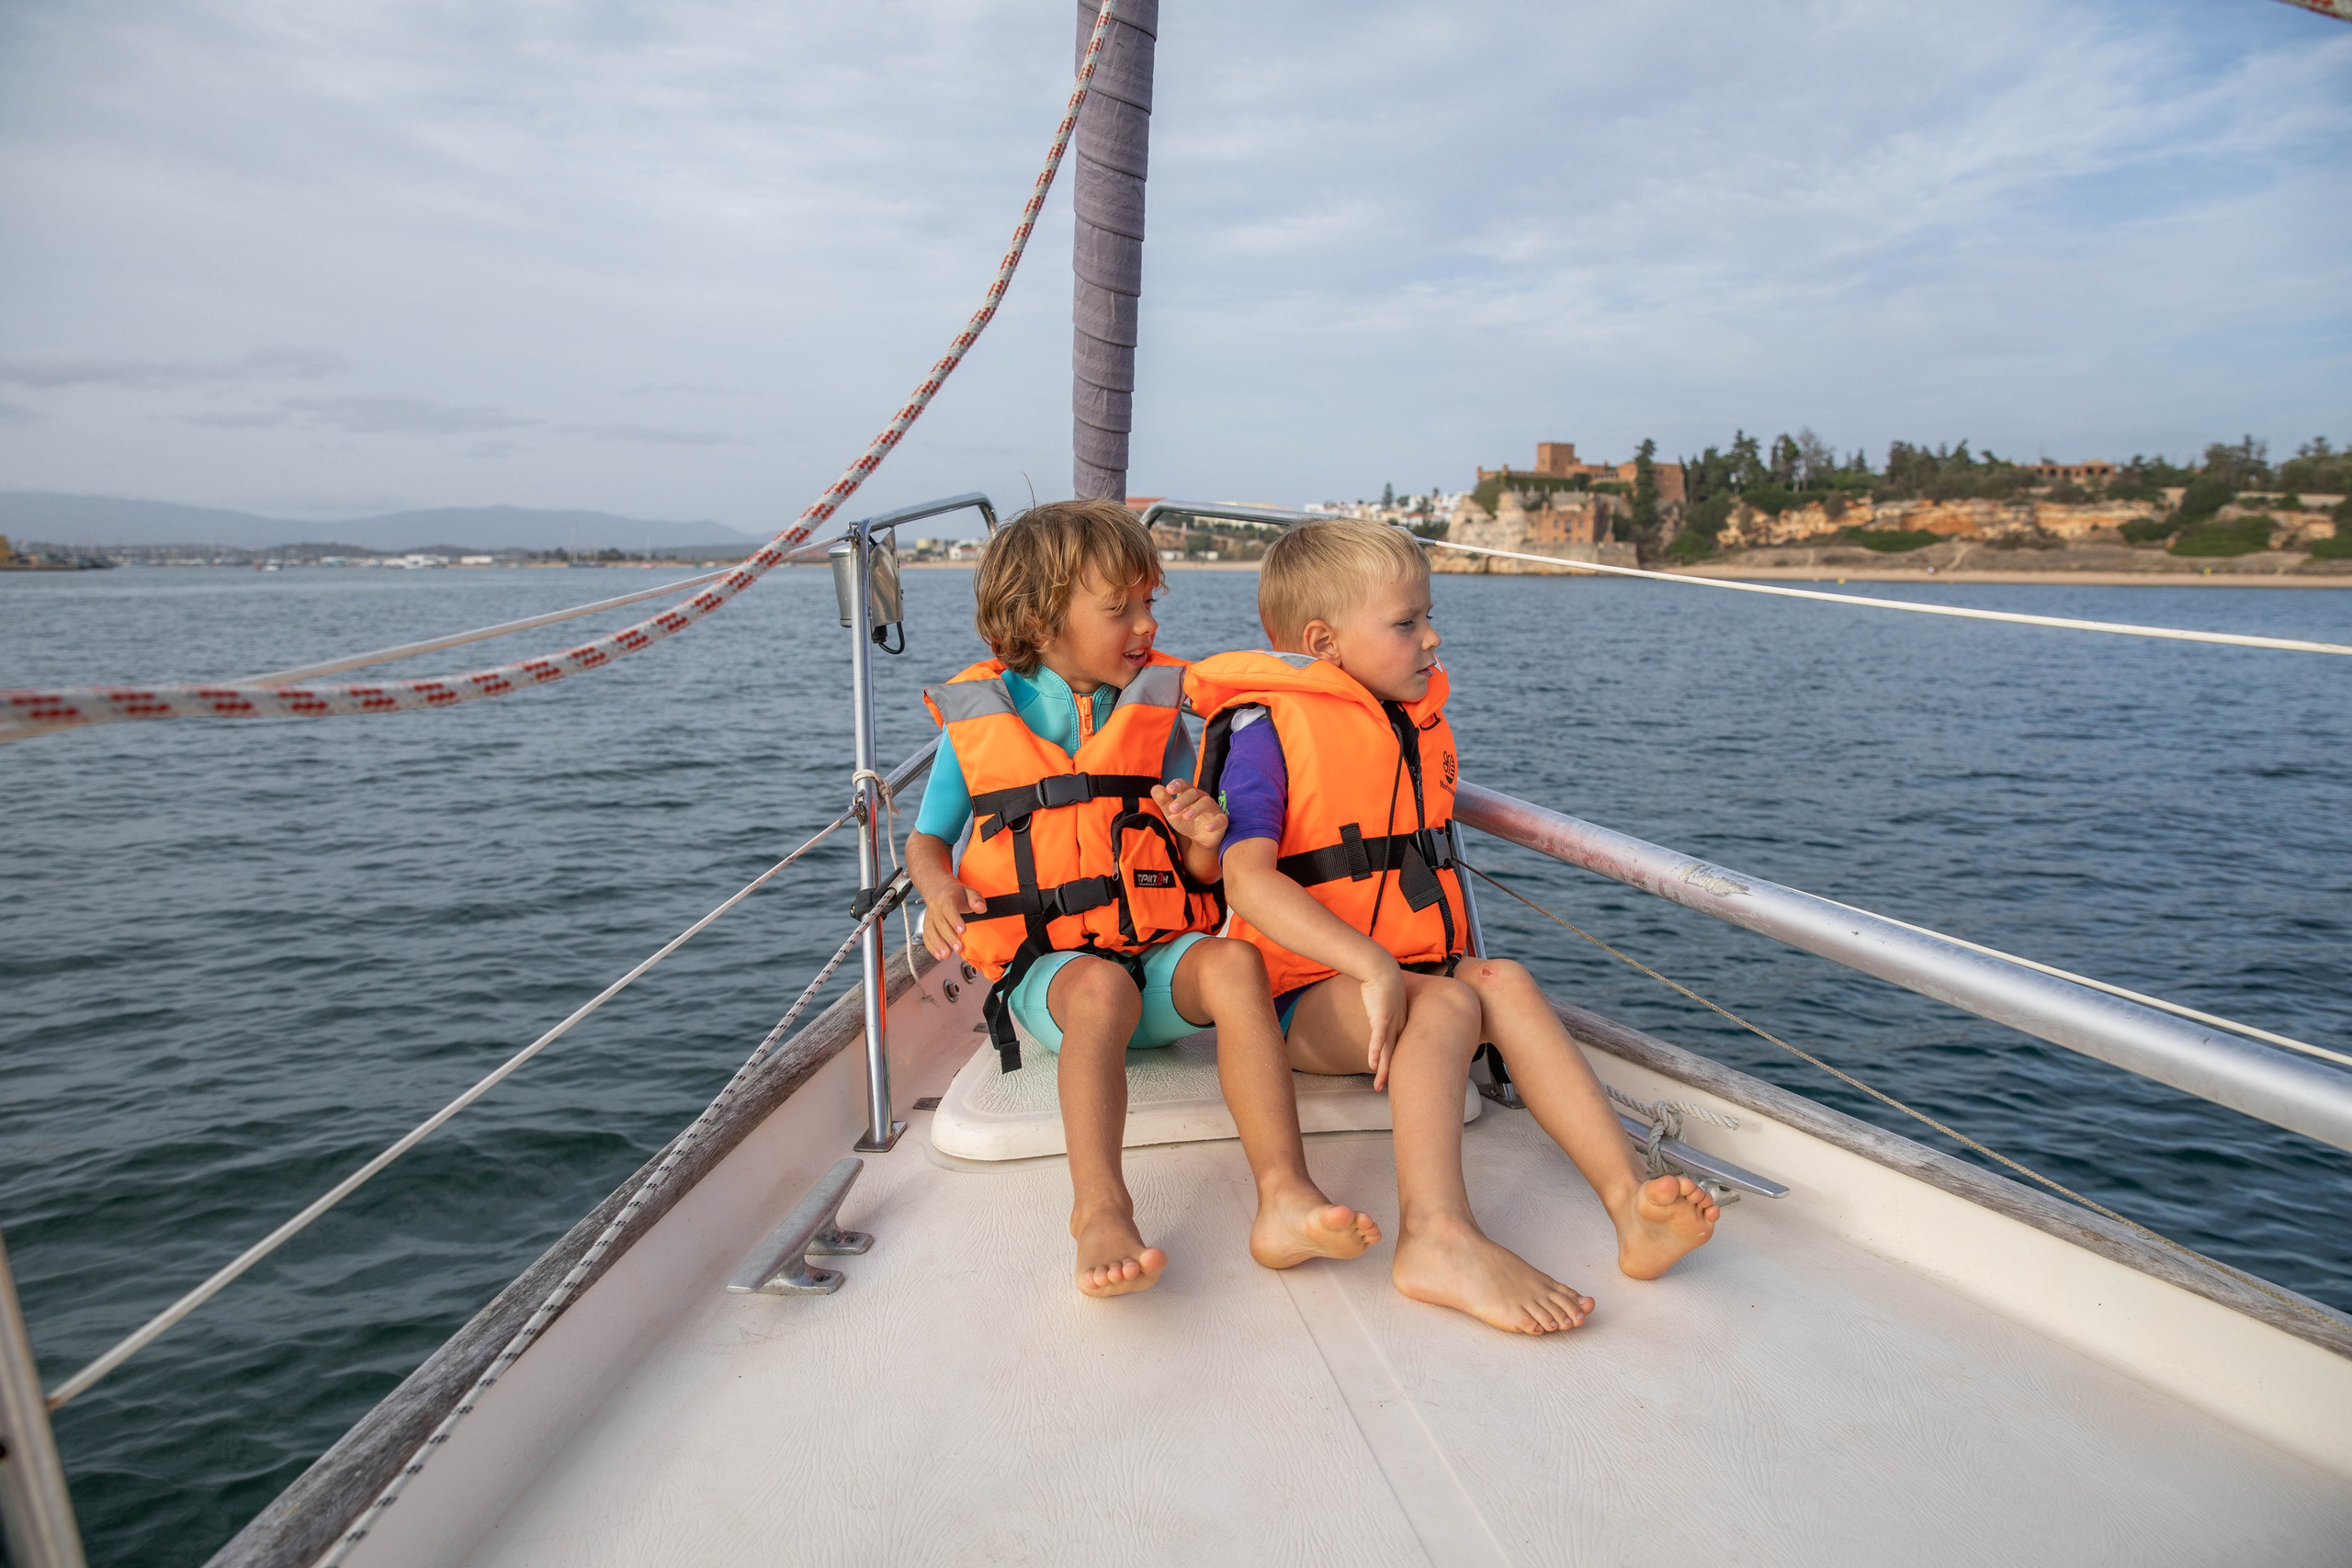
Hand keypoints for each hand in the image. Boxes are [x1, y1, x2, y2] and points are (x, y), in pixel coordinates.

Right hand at [920, 881, 985, 958]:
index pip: (949, 909)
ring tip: (946, 955)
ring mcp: (929, 917)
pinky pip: (926, 937)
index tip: (962, 931)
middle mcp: (935, 908)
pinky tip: (939, 955)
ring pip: (930, 931)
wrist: (939, 890)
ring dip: (937, 944)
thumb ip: (976, 899)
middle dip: (949, 937)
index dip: (955, 920)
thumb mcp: (969, 892)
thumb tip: (981, 908)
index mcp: (946, 898)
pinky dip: (931, 947)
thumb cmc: (956, 894)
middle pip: (940, 923)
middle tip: (958, 949)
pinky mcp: (927, 925)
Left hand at [1152, 782, 1227, 854]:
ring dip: (1196, 809)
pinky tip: (1208, 828)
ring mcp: (1213, 808)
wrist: (1200, 839)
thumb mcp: (1172, 814)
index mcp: (1189, 794)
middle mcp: (1202, 798)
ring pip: (1207, 803)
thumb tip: (1155, 788)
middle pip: (1193, 793)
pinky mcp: (1221, 820)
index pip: (1184, 784)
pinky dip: (1215, 823)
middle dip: (1183, 800)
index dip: (1177, 785)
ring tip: (1186, 817)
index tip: (1169, 789)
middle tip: (1173, 809)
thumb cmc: (1186, 822)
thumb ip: (1163, 801)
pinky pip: (1221, 819)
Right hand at [1358, 958, 1406, 1090]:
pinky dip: (1375, 1053)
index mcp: (1400, 1024)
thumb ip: (1383, 1009)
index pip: (1399, 1050)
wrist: (1382, 968)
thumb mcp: (1385, 1000)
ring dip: (1383, 1071)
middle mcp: (1399, 1027)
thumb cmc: (1383, 982)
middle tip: (1385, 1090)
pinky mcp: (1381, 1018)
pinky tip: (1372, 1066)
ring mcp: (1391, 1023)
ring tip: (1379, 1086)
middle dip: (1389, 1075)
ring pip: (1387, 1052)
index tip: (1392, 1078)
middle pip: (1395, 1055)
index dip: (1395, 1065)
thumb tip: (1378, 1012)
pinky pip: (1378, 1039)